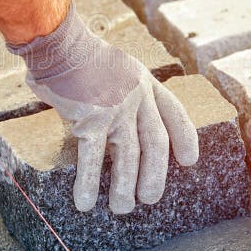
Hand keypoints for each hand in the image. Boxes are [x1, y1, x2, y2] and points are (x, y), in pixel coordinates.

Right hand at [8, 3, 198, 213]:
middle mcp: (136, 97)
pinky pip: (93, 158)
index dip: (185, 138)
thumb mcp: (115, 66)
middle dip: (155, 175)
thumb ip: (120, 90)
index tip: (189, 160)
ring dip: (125, 187)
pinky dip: (89, 183)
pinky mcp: (92, 120)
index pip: (174, 113)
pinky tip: (84, 202)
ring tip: (122, 208)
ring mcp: (116, 110)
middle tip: (149, 198)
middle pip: (155, 143)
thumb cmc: (79, 54)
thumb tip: (106, 118)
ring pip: (129, 157)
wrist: (61, 43)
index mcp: (145, 81)